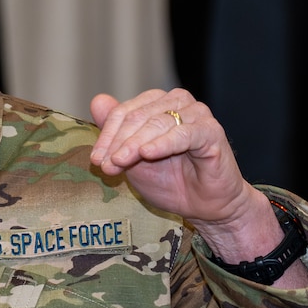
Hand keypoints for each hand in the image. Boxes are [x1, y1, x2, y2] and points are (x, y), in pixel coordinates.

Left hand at [88, 88, 283, 267]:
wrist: (204, 206)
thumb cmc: (171, 182)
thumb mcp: (134, 160)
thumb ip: (117, 132)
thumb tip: (97, 100)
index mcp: (157, 104)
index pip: (125, 112)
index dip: (107, 136)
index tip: (96, 160)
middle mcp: (178, 102)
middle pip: (138, 116)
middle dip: (119, 143)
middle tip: (106, 166)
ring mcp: (196, 114)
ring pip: (158, 123)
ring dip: (135, 145)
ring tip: (120, 163)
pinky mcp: (211, 131)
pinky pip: (183, 134)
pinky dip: (163, 143)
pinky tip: (147, 154)